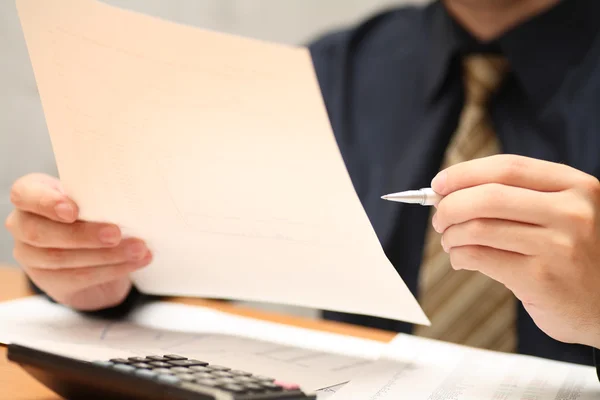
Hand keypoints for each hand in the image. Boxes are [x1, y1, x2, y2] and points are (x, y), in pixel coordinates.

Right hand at [4, 174, 151, 310]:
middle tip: (116, 233)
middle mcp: (23, 226)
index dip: (46, 203)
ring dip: (107, 255)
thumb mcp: (90, 197)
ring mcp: (32, 257)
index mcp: (30, 196)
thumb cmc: (91, 211)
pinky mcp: (50, 281)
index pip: (24, 194)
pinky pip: (79, 277)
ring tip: (138, 249)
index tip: (73, 211)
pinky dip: (112, 269)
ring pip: (63, 259)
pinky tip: (135, 262)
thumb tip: (131, 200)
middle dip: (83, 235)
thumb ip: (96, 196)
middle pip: (41, 233)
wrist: (93, 251)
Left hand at [431, 154, 599, 348]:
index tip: (440, 184)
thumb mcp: (562, 214)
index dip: (465, 173)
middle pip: (488, 196)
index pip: (508, 168)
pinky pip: (480, 256)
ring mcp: (558, 245)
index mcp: (575, 186)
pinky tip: (460, 259)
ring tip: (450, 242)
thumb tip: (449, 191)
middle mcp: (571, 212)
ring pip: (478, 228)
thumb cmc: (573, 255)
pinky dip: (459, 255)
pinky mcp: (540, 278)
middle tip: (439, 218)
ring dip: (451, 234)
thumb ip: (517, 197)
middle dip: (450, 205)